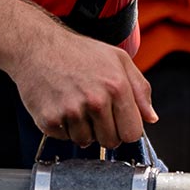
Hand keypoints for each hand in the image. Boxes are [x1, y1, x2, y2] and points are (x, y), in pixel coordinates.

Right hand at [3, 26, 156, 148]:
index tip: (118, 120)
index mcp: (117, 86)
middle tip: (94, 110)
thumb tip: (151, 117)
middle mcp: (95, 100)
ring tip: (76, 104)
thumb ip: (140, 89)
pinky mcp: (49, 120)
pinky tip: (62, 106)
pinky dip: (64, 128)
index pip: (132, 133)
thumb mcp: (118, 60)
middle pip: (111, 142)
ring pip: (87, 142)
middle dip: (105, 131)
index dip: (126, 129)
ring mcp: (71, 112)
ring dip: (83, 129)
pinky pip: (65, 139)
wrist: (39, 47)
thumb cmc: (79, 52)